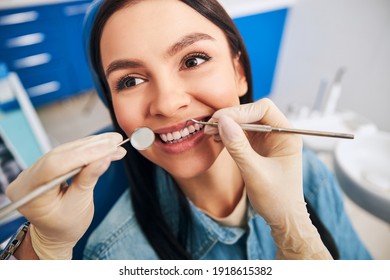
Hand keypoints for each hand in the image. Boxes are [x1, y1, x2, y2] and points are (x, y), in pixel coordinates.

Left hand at [6, 133, 125, 258]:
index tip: (108, 148)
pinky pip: (67, 153)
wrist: (57, 233)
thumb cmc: (65, 226)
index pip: (55, 165)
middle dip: (91, 148)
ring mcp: (34, 170)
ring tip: (113, 142)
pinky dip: (87, 149)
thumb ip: (88, 179)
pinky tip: (103, 144)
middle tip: (115, 142)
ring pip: (65, 150)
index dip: (84, 154)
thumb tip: (105, 158)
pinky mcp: (46, 165)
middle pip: (60, 154)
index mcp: (28, 193)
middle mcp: (26, 177)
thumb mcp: (78, 205)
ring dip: (92, 145)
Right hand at [205, 99, 331, 258]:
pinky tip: (217, 138)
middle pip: (253, 113)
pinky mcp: (258, 148)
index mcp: (287, 135)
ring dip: (227, 125)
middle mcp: (279, 134)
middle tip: (211, 125)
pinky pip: (241, 134)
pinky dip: (228, 135)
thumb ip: (239, 147)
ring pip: (245, 122)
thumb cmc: (277, 199)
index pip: (264, 109)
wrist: (283, 217)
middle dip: (231, 117)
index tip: (221, 119)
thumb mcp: (256, 173)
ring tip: (210, 132)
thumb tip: (222, 122)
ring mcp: (268, 140)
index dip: (241, 112)